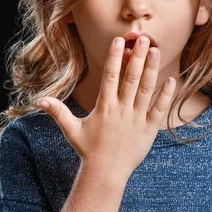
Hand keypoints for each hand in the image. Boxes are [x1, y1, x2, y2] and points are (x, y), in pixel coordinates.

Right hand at [37, 36, 175, 181]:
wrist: (106, 173)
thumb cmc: (88, 150)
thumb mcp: (72, 130)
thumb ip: (58, 112)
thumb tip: (40, 101)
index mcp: (104, 106)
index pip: (110, 76)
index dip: (114, 57)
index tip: (118, 41)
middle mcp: (121, 109)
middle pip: (130, 78)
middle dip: (136, 56)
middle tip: (143, 38)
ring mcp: (136, 118)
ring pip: (146, 89)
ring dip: (151, 69)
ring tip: (155, 51)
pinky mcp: (149, 128)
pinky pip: (159, 108)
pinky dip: (165, 94)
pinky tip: (171, 80)